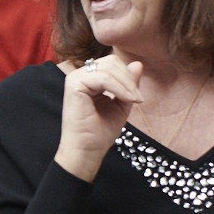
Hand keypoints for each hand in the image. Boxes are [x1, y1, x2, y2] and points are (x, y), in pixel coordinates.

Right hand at [55, 54, 142, 180]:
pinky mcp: (74, 85)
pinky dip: (119, 88)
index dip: (129, 77)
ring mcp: (75, 78)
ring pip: (109, 68)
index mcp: (89, 79)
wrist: (87, 151)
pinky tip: (127, 100)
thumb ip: (128, 84)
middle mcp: (80, 75)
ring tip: (134, 100)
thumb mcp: (121, 104)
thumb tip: (138, 63)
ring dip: (127, 84)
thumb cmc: (100, 132)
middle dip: (129, 79)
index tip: (139, 98)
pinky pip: (104, 78)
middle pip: (111, 62)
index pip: (113, 64)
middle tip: (138, 99)